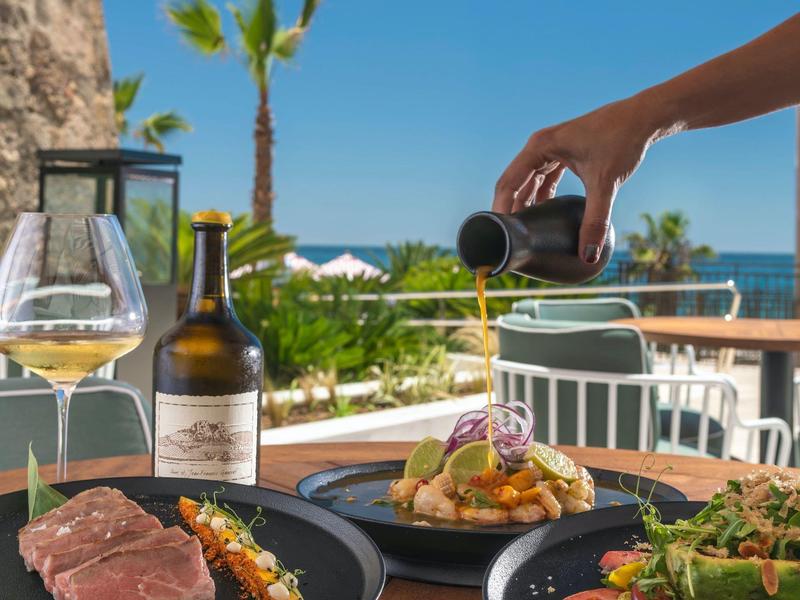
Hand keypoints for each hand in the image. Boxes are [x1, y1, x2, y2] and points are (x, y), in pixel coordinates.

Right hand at [493, 95, 658, 262]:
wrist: (644, 118)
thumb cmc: (622, 140)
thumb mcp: (605, 184)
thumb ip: (595, 221)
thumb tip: (588, 255)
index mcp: (539, 146)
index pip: (508, 183)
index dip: (501, 210)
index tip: (500, 234)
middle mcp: (539, 145)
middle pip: (514, 183)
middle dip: (512, 210)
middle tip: (511, 239)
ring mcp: (550, 148)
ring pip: (528, 182)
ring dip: (526, 204)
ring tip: (525, 230)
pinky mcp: (563, 152)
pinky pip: (544, 177)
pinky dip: (542, 195)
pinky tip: (545, 214)